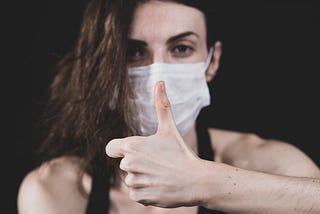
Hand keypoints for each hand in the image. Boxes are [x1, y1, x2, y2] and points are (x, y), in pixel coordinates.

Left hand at [106, 81, 202, 207]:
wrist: (195, 180)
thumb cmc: (180, 153)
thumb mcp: (169, 128)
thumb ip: (161, 105)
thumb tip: (160, 82)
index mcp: (132, 146)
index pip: (111, 148)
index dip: (120, 149)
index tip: (133, 151)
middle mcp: (128, 164)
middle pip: (124, 164)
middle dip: (137, 163)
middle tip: (157, 163)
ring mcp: (133, 182)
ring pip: (130, 179)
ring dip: (142, 177)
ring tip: (160, 174)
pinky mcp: (138, 197)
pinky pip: (135, 193)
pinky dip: (145, 191)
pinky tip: (159, 185)